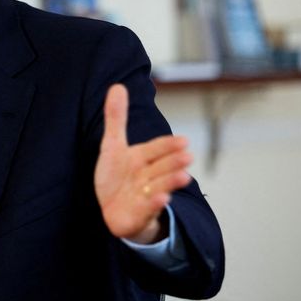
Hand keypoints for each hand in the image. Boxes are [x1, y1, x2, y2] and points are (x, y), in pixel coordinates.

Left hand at [94, 84, 192, 243]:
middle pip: (162, 167)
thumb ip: (117, 118)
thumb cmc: (117, 176)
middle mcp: (147, 176)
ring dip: (171, 182)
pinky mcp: (139, 215)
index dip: (167, 145)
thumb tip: (118, 86)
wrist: (114, 210)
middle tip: (188, 155)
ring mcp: (145, 196)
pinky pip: (147, 209)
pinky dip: (154, 203)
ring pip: (160, 186)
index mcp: (142, 158)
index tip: (183, 140)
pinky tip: (161, 198)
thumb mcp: (112, 145)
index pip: (157, 149)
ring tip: (184, 177)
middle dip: (174, 162)